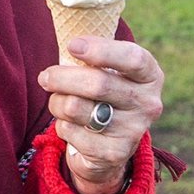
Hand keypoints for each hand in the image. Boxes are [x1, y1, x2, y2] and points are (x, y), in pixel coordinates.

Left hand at [38, 36, 162, 193]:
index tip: (72, 45)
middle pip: (97, 84)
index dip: (100, 50)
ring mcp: (133, 131)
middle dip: (61, 77)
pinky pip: (70, 132)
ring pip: (76, 107)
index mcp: (149, 75)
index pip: (132, 59)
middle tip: (45, 77)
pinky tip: (71, 126)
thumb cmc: (100, 90)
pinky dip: (61, 126)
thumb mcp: (102, 69)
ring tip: (58, 102)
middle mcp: (148, 103)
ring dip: (56, 102)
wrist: (107, 142)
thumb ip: (89, 54)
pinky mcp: (113, 154)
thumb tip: (67, 40)